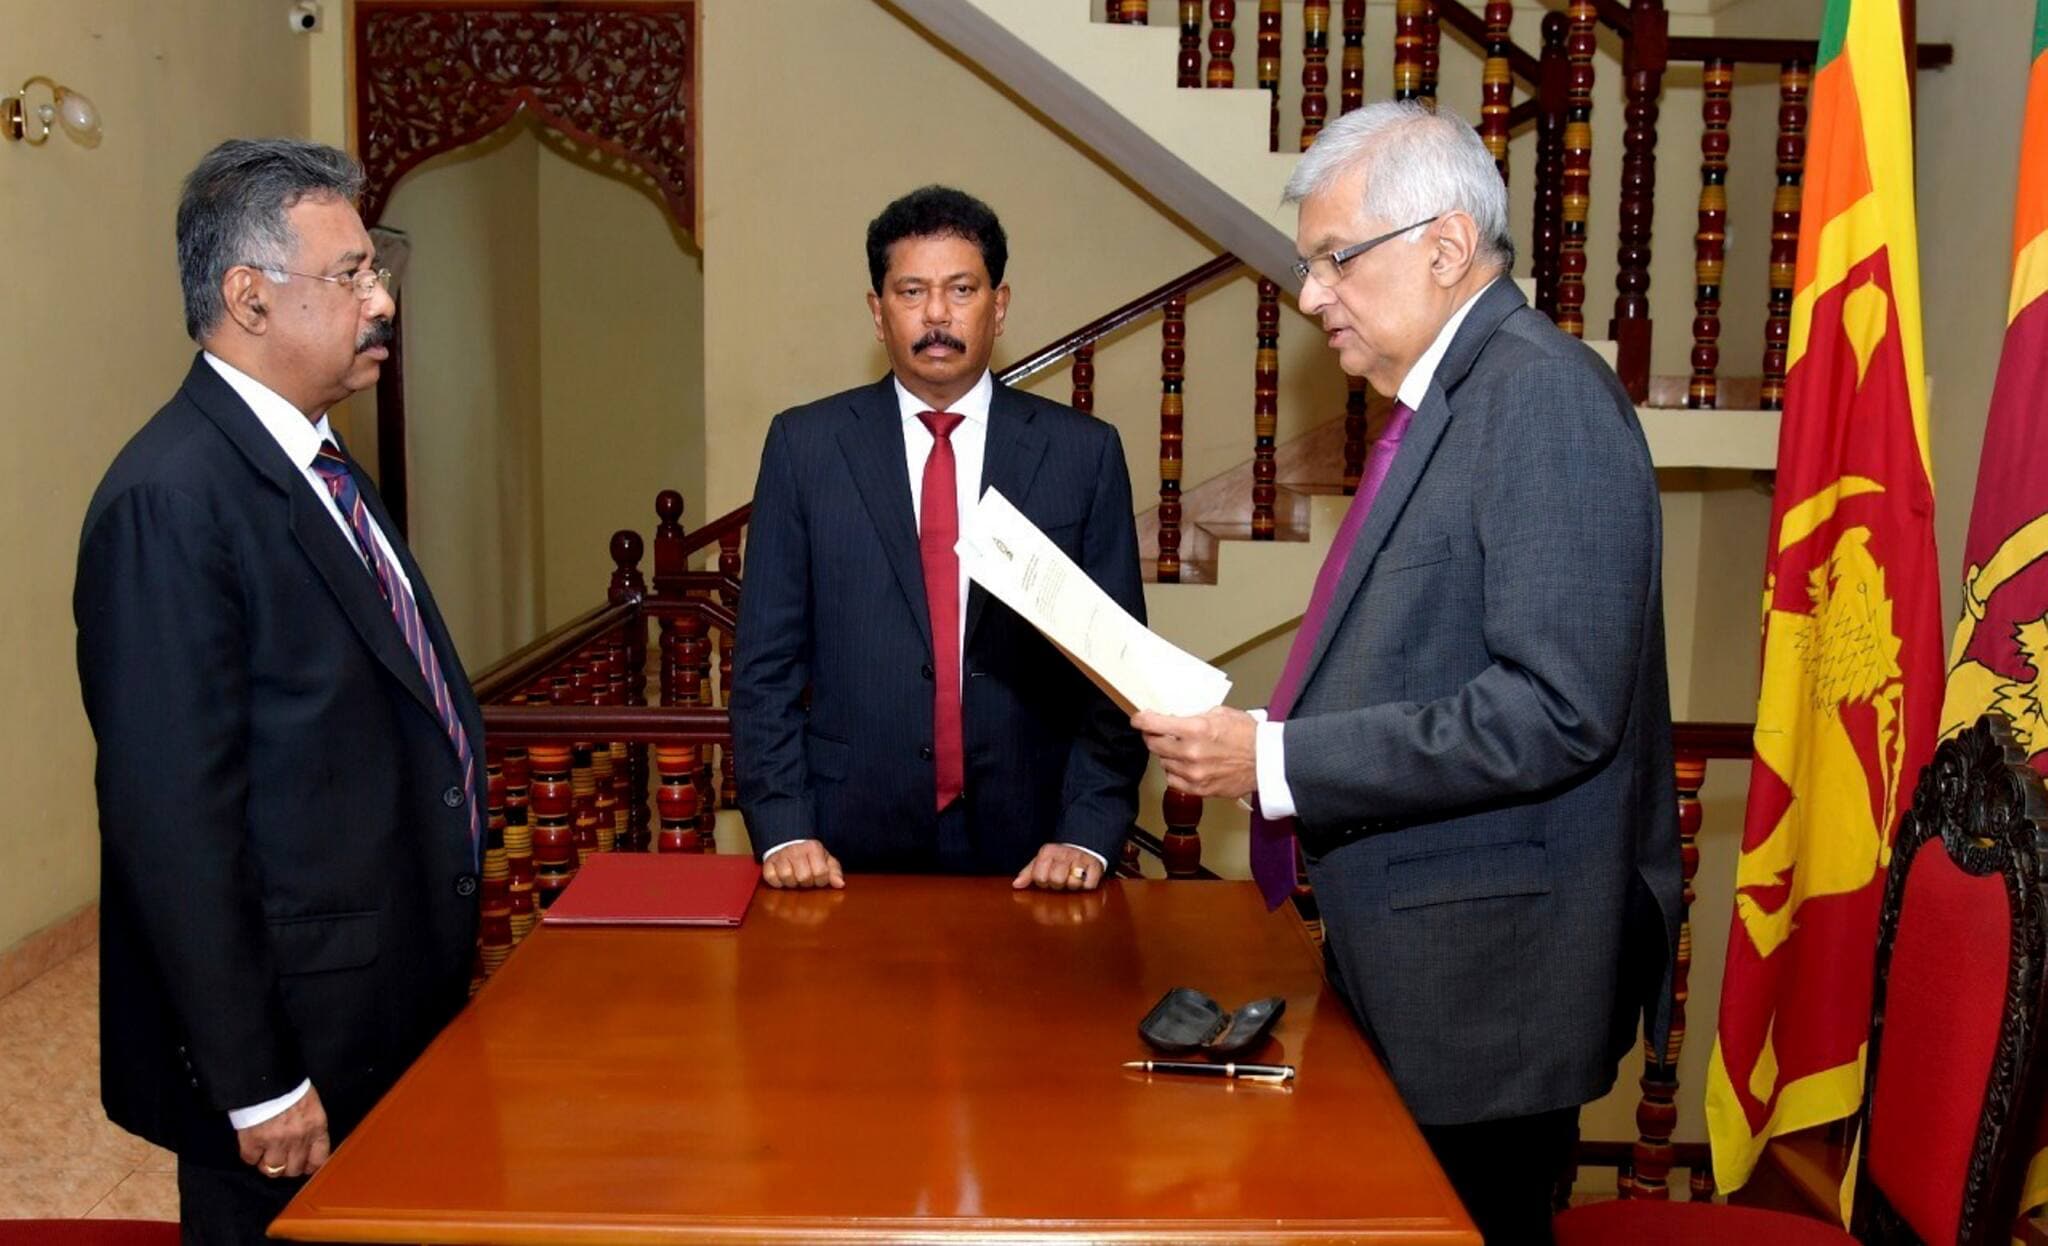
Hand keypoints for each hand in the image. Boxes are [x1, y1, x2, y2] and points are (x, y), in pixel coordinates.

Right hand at [237, 1083, 328, 1179]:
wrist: (267, 1075)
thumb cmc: (289, 1085)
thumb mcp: (310, 1104)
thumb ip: (310, 1125)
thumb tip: (306, 1143)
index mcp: (316, 1126)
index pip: (319, 1159)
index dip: (310, 1165)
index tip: (304, 1165)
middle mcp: (299, 1138)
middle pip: (294, 1169)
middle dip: (287, 1167)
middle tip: (281, 1159)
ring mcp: (276, 1142)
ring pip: (273, 1170)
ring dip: (268, 1164)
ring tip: (265, 1155)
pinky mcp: (253, 1141)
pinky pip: (251, 1160)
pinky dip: (250, 1155)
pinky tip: (252, 1146)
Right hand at [762, 839, 844, 888]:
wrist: (789, 843)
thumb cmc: (810, 856)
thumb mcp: (826, 860)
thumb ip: (835, 871)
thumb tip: (840, 884)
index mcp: (813, 848)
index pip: (820, 873)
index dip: (821, 880)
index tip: (818, 877)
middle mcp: (796, 850)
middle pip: (804, 877)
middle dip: (806, 882)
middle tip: (806, 878)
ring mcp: (781, 856)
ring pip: (787, 878)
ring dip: (792, 883)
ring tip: (795, 877)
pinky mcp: (768, 863)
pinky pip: (772, 879)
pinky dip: (777, 882)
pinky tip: (783, 878)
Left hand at [1014, 843, 1104, 890]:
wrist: (1085, 845)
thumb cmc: (1059, 859)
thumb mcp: (1041, 861)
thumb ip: (1028, 873)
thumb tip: (1016, 885)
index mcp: (1048, 852)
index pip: (1039, 876)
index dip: (1043, 881)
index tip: (1048, 876)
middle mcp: (1065, 853)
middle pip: (1056, 880)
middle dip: (1058, 884)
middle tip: (1062, 878)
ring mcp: (1081, 859)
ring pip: (1073, 883)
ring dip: (1073, 885)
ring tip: (1073, 878)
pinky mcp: (1096, 866)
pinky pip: (1089, 886)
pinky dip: (1087, 886)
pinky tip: (1085, 879)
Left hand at [1132, 707, 1258, 800]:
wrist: (1267, 762)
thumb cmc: (1249, 736)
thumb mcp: (1220, 714)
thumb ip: (1195, 717)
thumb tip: (1175, 720)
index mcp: (1196, 729)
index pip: (1154, 724)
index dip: (1141, 720)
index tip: (1137, 719)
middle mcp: (1190, 752)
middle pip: (1154, 744)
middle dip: (1153, 736)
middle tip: (1158, 733)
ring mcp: (1193, 773)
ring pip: (1164, 762)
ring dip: (1168, 754)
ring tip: (1182, 749)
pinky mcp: (1199, 789)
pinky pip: (1173, 780)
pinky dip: (1176, 772)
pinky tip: (1187, 765)